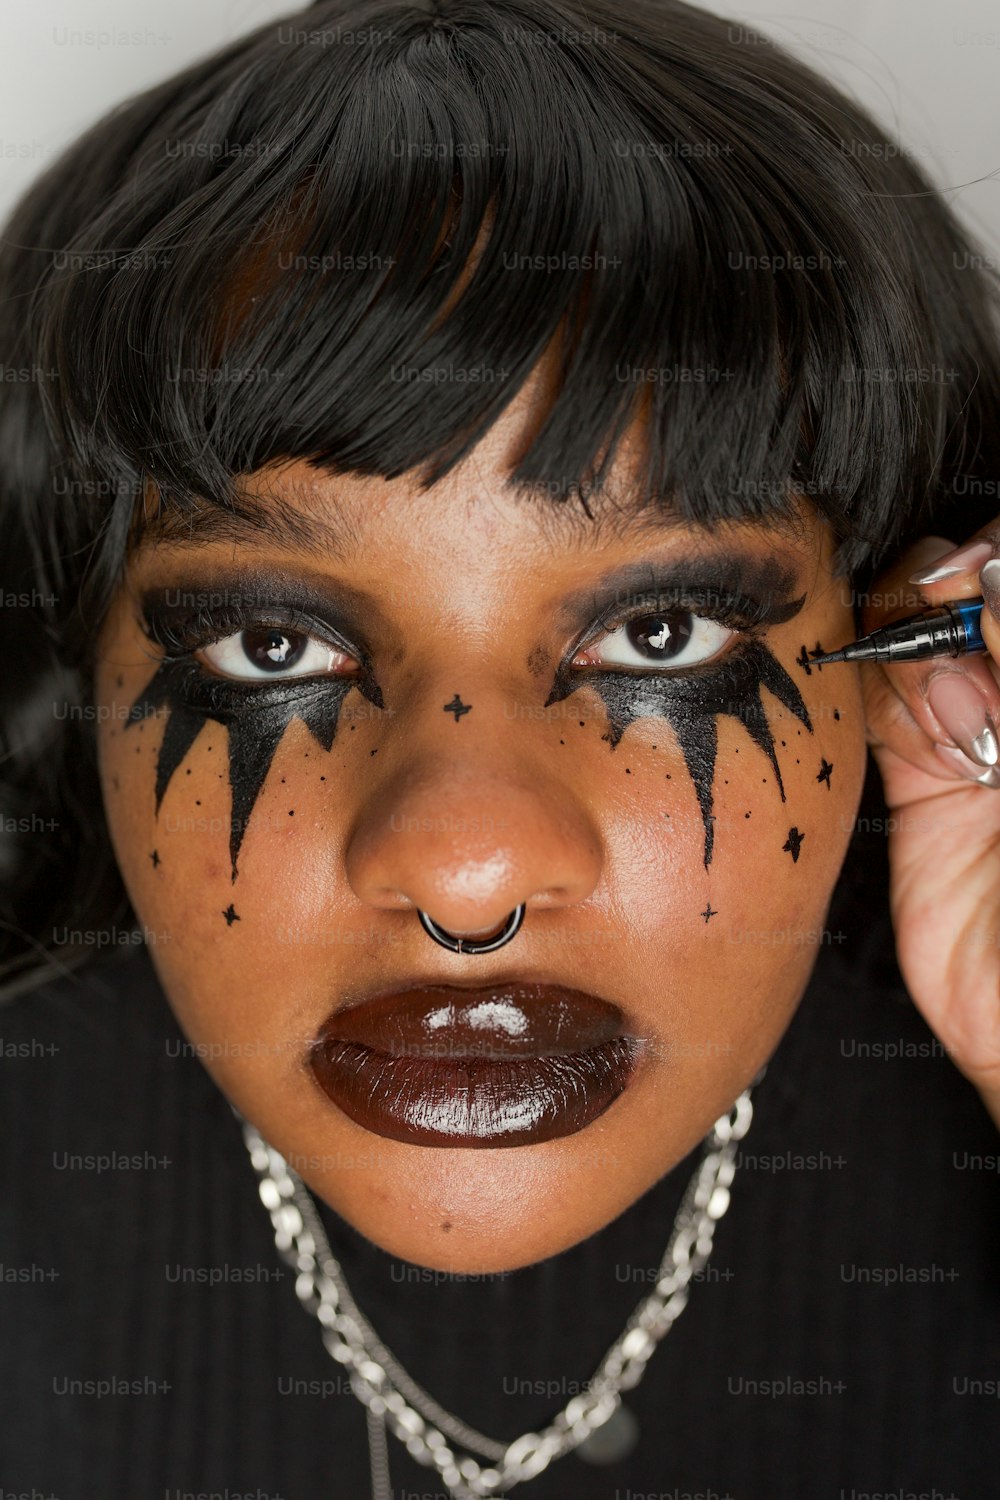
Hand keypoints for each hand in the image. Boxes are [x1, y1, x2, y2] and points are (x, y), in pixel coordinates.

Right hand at [859, 529, 999, 1130]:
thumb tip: (991, 579)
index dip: (997, 565)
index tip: (988, 580)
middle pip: (973, 598)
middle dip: (959, 600)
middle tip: (967, 631)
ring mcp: (983, 739)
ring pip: (921, 640)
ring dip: (923, 655)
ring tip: (964, 719)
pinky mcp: (924, 787)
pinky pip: (880, 714)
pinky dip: (883, 701)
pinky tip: (920, 725)